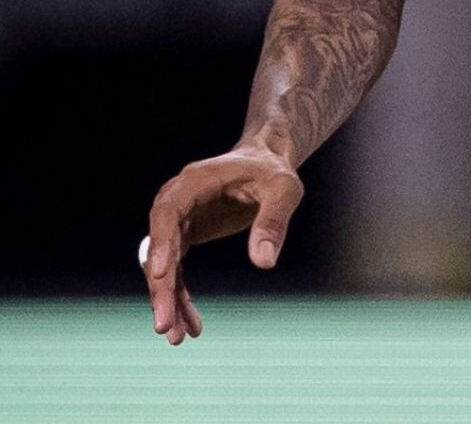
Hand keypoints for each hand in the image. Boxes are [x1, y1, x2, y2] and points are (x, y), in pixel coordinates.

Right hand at [144, 147, 303, 344]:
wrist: (265, 162)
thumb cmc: (273, 171)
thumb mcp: (284, 189)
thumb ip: (273, 221)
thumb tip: (264, 264)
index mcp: (193, 182)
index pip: (167, 212)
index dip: (161, 243)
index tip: (160, 274)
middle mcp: (176, 202)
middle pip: (158, 248)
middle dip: (161, 288)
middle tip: (165, 325)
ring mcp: (177, 222)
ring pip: (163, 267)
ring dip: (168, 301)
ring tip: (178, 337)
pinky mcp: (184, 237)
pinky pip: (176, 272)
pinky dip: (181, 297)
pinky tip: (192, 325)